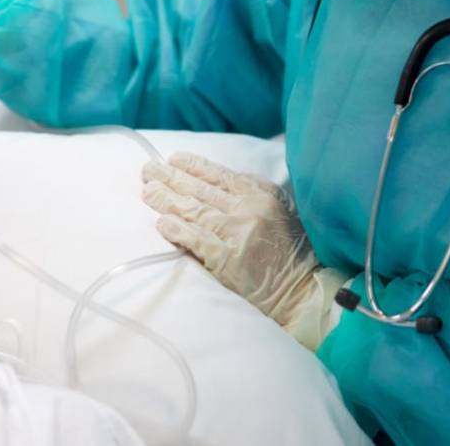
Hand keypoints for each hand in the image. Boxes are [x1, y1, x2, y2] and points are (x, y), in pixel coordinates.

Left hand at [142, 152, 345, 349]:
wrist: (302, 289)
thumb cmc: (291, 249)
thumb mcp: (280, 208)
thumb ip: (252, 192)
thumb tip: (214, 179)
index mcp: (260, 193)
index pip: (218, 174)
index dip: (193, 165)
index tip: (172, 159)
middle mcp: (247, 208)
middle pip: (200, 189)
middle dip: (170, 177)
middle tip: (148, 170)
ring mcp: (236, 233)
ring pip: (193, 210)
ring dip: (166, 200)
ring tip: (147, 192)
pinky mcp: (227, 258)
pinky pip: (195, 240)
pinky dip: (176, 230)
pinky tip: (161, 223)